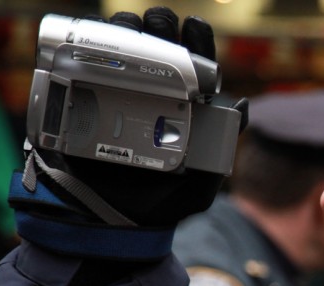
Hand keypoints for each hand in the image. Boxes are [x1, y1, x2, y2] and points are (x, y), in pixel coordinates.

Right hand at [18, 7, 246, 228]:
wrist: (111, 224)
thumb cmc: (161, 206)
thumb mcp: (198, 188)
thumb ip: (221, 153)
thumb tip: (242, 105)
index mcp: (183, 110)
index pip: (194, 67)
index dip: (196, 41)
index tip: (193, 26)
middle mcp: (151, 97)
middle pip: (157, 49)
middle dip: (159, 27)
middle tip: (158, 22)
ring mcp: (115, 96)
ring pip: (121, 49)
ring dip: (126, 30)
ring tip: (130, 27)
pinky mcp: (82, 102)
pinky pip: (82, 64)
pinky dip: (88, 43)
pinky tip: (95, 37)